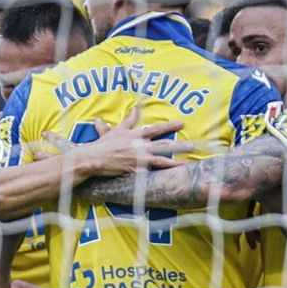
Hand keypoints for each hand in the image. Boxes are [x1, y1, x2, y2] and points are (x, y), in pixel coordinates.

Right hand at [76, 110, 192, 175]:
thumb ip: (128, 120)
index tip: (182, 124)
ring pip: (161, 160)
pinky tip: (171, 179)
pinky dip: (160, 176)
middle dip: (179, 145)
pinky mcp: (135, 171)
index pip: (156, 129)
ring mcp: (138, 159)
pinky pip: (150, 173)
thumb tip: (134, 108)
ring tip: (187, 163)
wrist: (93, 158)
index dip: (169, 126)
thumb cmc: (103, 144)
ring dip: (175, 161)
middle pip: (163, 145)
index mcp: (136, 135)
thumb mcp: (116, 130)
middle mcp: (139, 146)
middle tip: (193, 145)